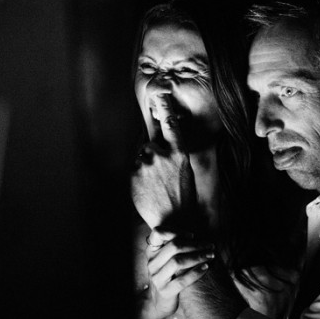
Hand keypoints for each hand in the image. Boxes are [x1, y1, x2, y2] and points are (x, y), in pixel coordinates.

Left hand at [131, 93, 196, 229]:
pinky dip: (138, 177)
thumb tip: (160, 149)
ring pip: (141, 157)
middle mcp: (162, 154)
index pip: (171, 125)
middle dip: (152, 155)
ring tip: (154, 185)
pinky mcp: (133, 173)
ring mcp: (147, 163)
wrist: (172, 222)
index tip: (160, 95)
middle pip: (150, 144)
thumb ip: (173, 157)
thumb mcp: (185, 173)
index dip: (165, 108)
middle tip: (159, 176)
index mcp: (180, 153)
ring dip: (144, 167)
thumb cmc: (182, 199)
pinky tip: (147, 190)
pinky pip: (133, 169)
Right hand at [137, 236, 213, 318]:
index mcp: (152, 252)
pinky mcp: (165, 291)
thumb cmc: (168, 276)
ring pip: (177, 262)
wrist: (157, 302)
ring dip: (198, 256)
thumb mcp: (166, 260)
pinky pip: (182, 280)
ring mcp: (157, 278)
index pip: (158, 233)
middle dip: (195, 244)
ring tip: (211, 255)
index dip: (176, 231)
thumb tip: (197, 236)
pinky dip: (196, 272)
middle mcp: (152, 263)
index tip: (192, 236)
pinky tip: (206, 267)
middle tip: (210, 246)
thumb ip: (174, 247)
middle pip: (173, 246)